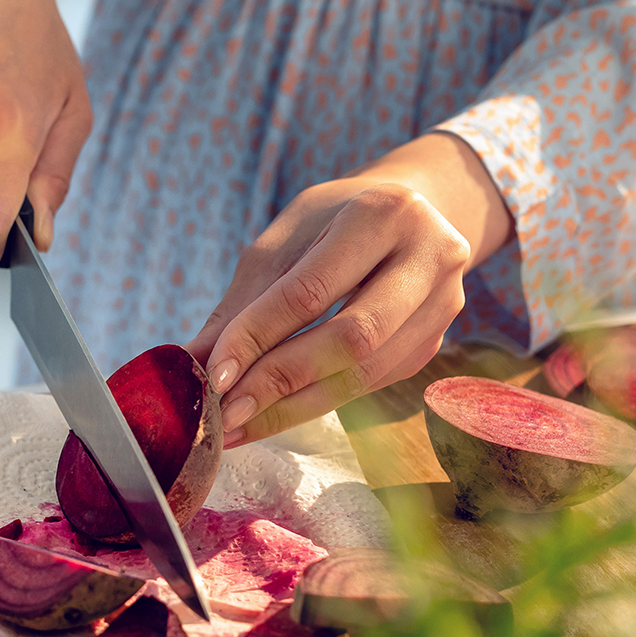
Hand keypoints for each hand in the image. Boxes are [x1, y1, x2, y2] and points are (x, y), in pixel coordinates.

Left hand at [184, 132, 512, 445]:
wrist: (408, 213)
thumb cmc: (333, 222)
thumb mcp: (284, 241)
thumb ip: (243, 302)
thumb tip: (193, 363)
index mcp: (383, 212)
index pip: (310, 291)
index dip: (258, 337)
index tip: (214, 377)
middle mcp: (429, 256)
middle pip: (351, 339)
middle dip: (281, 382)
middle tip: (228, 413)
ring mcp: (442, 303)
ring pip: (365, 372)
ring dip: (297, 406)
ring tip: (243, 424)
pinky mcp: (435, 341)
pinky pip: (373, 383)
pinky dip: (320, 402)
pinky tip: (277, 413)